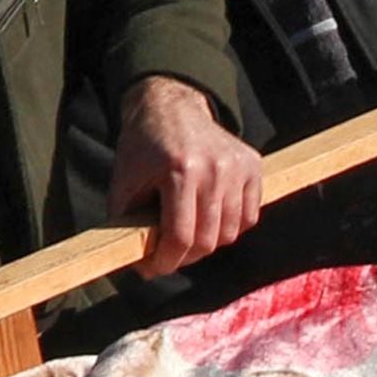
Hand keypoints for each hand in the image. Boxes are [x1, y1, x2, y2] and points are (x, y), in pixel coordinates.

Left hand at [109, 74, 263, 274]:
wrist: (172, 107)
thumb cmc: (144, 146)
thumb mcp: (124, 182)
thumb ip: (129, 223)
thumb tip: (140, 263)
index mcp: (180, 170)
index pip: (181, 236)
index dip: (166, 262)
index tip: (154, 269)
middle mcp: (215, 168)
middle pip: (208, 240)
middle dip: (185, 257)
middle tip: (169, 254)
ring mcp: (237, 167)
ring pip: (230, 234)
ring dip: (207, 243)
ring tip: (188, 231)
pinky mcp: (252, 165)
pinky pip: (248, 218)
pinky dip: (230, 227)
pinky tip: (209, 216)